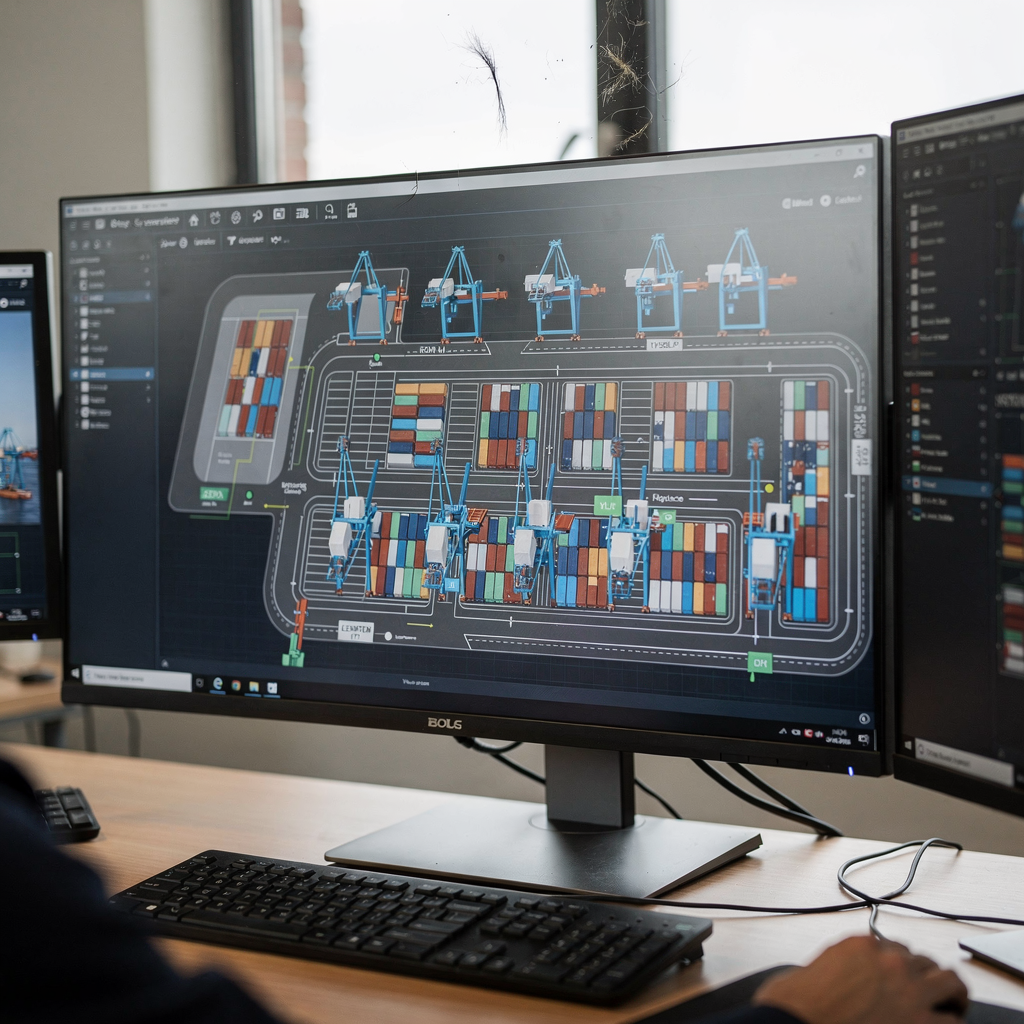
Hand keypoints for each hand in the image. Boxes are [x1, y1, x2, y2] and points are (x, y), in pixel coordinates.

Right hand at [752, 935, 967, 1023]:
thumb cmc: (795, 1007)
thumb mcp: (810, 971)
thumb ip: (837, 968)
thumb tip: (843, 978)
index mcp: (860, 947)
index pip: (894, 948)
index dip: (897, 965)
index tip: (896, 978)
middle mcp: (889, 962)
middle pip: (924, 961)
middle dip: (925, 976)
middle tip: (925, 991)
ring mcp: (908, 992)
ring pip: (950, 981)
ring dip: (950, 992)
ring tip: (950, 1004)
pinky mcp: (920, 1022)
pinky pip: (951, 1020)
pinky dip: (949, 1022)